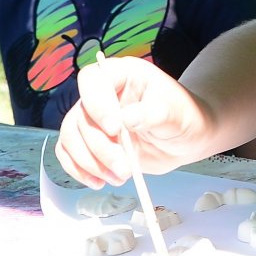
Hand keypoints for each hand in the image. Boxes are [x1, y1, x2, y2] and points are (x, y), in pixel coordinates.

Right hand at [54, 56, 210, 188]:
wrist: (186, 139)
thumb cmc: (185, 118)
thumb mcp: (176, 114)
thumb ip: (153, 113)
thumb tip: (126, 118)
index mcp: (124, 74)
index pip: (93, 80)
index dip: (97, 104)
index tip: (115, 129)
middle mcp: (103, 93)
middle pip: (81, 115)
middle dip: (99, 147)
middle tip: (124, 167)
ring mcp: (94, 118)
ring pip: (71, 136)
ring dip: (90, 162)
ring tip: (120, 176)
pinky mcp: (91, 140)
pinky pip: (68, 153)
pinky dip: (79, 170)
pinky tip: (99, 181)